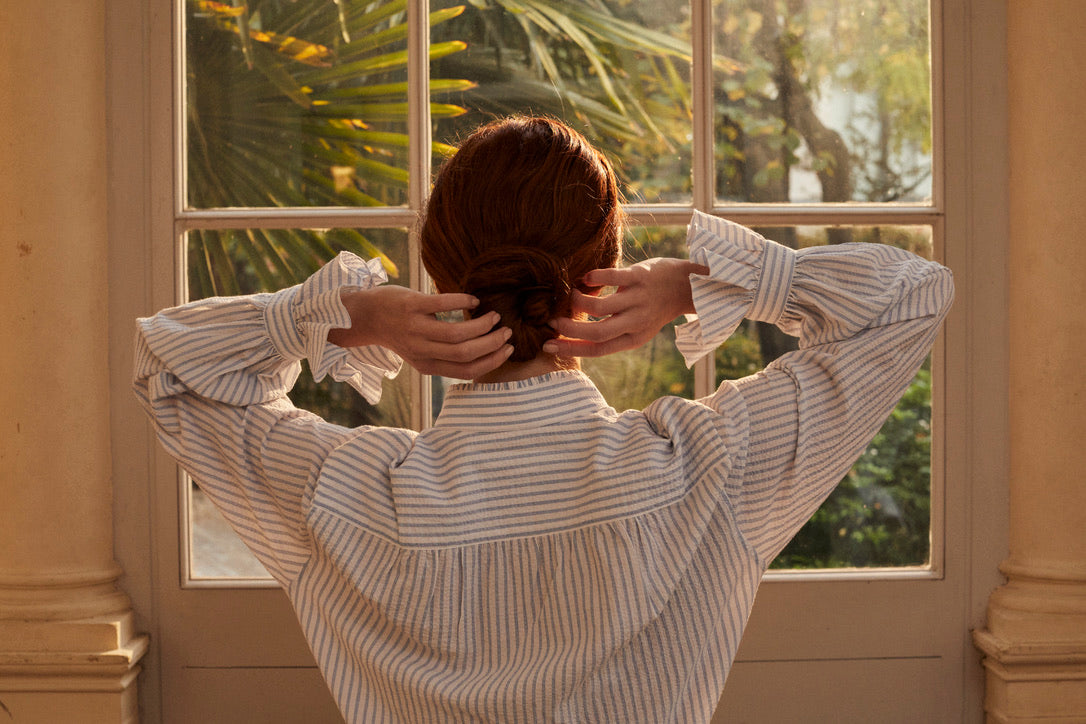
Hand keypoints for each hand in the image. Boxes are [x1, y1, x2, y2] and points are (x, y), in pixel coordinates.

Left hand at [329, 286, 513, 377]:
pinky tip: (474, 301)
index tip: (507, 349)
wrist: (365, 315)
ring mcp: (415, 328)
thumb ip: (444, 356)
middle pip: (465, 353)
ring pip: (456, 334)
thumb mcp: (420, 352)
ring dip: (481, 325)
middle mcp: (421, 350)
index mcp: (426, 365)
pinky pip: (442, 305)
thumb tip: (482, 352)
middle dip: (492, 343)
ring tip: (494, 315)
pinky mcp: (412, 306)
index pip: (466, 370)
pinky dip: (463, 302)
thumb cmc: (399, 332)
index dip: (491, 362)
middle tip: (506, 331)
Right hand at [543, 258, 707, 357]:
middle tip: (552, 320)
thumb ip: (611, 330)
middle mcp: (636, 321)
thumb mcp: (637, 326)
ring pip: (600, 308)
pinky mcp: (640, 276)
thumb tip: (574, 335)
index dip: (570, 349)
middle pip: (596, 333)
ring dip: (578, 302)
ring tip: (571, 293)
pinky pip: (612, 278)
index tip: (548, 344)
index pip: (597, 349)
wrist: (686, 285)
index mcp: (634, 338)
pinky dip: (593, 279)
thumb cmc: (653, 306)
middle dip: (569, 329)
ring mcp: (638, 299)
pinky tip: (586, 278)